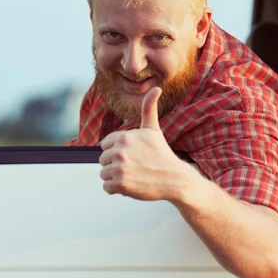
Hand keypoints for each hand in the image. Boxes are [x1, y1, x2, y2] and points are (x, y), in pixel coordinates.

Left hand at [99, 87, 199, 201]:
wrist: (174, 179)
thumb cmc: (162, 154)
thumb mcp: (153, 129)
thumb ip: (149, 108)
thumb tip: (156, 88)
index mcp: (124, 137)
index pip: (104, 145)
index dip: (116, 150)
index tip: (131, 154)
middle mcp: (120, 151)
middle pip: (103, 159)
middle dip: (115, 164)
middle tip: (134, 166)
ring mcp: (120, 168)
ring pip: (104, 173)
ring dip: (115, 177)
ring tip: (132, 175)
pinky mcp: (121, 184)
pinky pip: (106, 187)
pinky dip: (115, 189)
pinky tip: (130, 184)